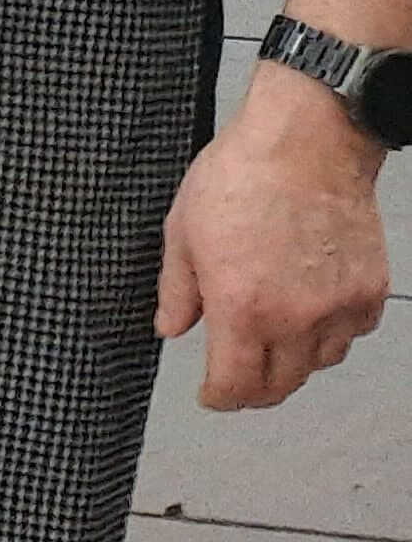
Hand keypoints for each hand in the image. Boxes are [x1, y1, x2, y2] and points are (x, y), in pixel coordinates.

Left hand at [156, 68, 390, 408]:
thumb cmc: (241, 175)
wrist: (306, 142)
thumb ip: (177, 289)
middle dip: (254, 389)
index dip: (220, 398)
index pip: (236, 384)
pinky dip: (329, 332)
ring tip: (271, 336)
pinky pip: (349, 334)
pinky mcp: (369, 293)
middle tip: (237, 378)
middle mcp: (294, 318)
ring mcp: (337, 308)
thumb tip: (171, 328)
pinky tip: (308, 308)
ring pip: (317, 363)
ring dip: (292, 361)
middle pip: (280, 386)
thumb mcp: (183, 230)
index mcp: (241, 307)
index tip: (212, 396)